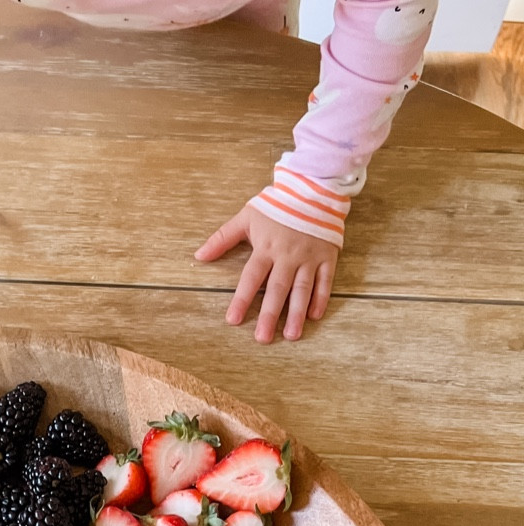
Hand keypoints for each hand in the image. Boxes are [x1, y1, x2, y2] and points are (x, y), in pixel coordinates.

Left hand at [195, 205, 338, 343]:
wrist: (314, 187)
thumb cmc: (277, 204)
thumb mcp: (247, 216)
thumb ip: (222, 238)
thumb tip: (198, 256)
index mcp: (266, 247)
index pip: (251, 278)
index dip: (242, 299)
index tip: (233, 320)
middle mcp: (287, 255)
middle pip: (277, 289)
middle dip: (270, 315)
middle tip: (262, 338)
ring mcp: (309, 257)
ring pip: (302, 289)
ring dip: (296, 313)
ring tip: (291, 335)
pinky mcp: (327, 256)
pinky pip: (325, 280)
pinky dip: (321, 298)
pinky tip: (314, 317)